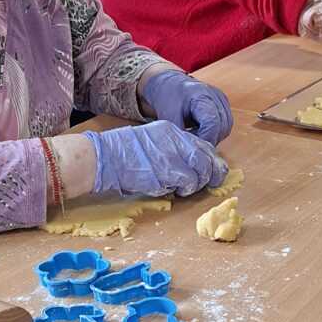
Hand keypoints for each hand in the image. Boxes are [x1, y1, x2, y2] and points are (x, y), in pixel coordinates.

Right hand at [84, 121, 227, 196]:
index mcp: (172, 131)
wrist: (106, 156)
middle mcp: (176, 140)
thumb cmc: (124, 153)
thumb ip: (171, 148)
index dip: (212, 160)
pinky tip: (174, 190)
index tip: (215, 170)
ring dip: (197, 184)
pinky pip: (187, 182)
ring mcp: (172, 155)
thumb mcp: (152, 140)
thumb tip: (192, 164)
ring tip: (185, 188)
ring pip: (201, 172)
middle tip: (210, 184)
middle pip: (207, 158)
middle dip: (212, 174)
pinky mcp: (167, 171)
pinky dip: (185, 189)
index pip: (203, 144)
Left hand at [142, 71, 232, 144]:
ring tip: (198, 136)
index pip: (213, 122)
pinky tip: (203, 131)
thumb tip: (191, 150)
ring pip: (227, 125)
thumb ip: (181, 134)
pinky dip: (217, 131)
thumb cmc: (168, 98)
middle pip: (223, 125)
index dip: (207, 138)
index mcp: (200, 95)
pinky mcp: (223, 102)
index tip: (195, 146)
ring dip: (215, 136)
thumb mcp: (169, 117)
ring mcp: (221, 98)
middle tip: (195, 143)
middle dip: (211, 139)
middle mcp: (215, 95)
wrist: (171, 83)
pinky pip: (226, 122)